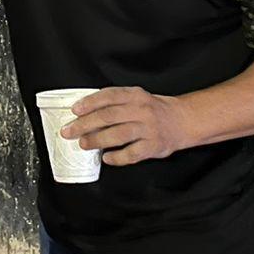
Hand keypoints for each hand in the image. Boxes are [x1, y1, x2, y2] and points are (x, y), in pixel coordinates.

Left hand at [62, 87, 191, 166]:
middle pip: (109, 116)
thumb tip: (86, 112)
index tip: (75, 110)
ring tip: (84, 144)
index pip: (108, 96)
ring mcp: (148, 129)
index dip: (90, 103)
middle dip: (85, 124)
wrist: (183, 121)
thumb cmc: (154, 110)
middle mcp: (142, 110)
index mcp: (135, 95)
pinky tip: (107, 158)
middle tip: (69, 131)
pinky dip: (117, 157)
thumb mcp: (138, 97)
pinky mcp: (153, 146)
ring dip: (97, 140)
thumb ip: (116, 102)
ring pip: (118, 135)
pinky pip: (132, 154)